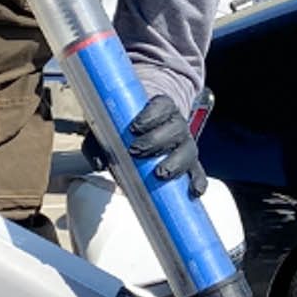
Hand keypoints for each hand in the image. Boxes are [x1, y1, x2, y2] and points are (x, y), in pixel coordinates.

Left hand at [84, 94, 206, 197]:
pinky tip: (192, 191)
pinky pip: (198, 171)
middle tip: (135, 151)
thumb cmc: (129, 131)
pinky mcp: (190, 164)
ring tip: (159, 174)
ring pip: (189, 150)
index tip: (134, 127)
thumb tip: (98, 162)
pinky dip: (197, 181)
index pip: (163, 105)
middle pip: (176, 128)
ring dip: (175, 162)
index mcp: (162, 109)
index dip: (151, 115)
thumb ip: (99, 142)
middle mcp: (177, 125)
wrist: (148, 134)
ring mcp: (186, 145)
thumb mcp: (112, 129)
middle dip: (156, 140)